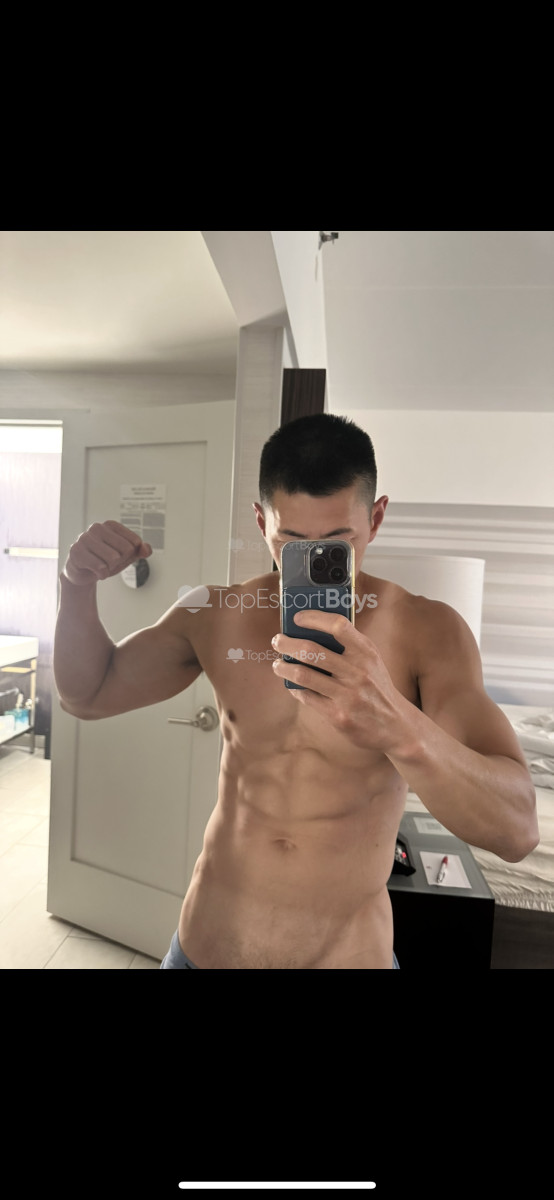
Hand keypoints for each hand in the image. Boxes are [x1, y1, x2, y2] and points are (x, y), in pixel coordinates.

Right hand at [62, 520, 152, 586]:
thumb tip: (146, 549)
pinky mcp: (76, 552)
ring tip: (101, 566)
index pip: (135, 541)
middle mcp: (97, 527)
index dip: (130, 554)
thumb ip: (141, 550)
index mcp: (110, 525)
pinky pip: (101, 567)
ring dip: (111, 568)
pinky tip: (96, 572)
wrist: (82, 573)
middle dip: (120, 562)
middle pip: (126, 549)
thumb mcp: (126, 556)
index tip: (119, 554)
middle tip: (108, 562)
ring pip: (114, 558)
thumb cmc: (105, 560)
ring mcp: (84, 538)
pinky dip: (102, 574)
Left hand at [271, 610, 409, 755]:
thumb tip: (311, 631)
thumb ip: (349, 647)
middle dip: (287, 644)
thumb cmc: (377, 687)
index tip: (297, 618)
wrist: (396, 726)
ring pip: (303, 674)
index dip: (314, 618)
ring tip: (278, 665)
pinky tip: (292, 686)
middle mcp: (358, 672)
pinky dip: (295, 689)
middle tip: (277, 641)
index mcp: (366, 653)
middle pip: (312, 650)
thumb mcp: (371, 662)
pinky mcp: (339, 716)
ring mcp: (348, 695)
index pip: (338, 626)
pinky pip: (307, 697)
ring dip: (284, 667)